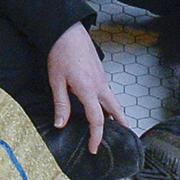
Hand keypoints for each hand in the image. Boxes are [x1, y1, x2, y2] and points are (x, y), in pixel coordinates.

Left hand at [42, 22, 129, 154]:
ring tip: (112, 128)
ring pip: (113, 101)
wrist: (67, 31)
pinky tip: (100, 107)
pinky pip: (107, 92)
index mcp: (88, 89)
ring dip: (115, 115)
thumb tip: (60, 124)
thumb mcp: (56, 81)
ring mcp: (102, 77)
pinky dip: (108, 103)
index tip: (94, 148)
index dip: (96, 136)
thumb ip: (61, 104)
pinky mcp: (100, 72)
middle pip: (115, 110)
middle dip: (120, 126)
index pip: (97, 119)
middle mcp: (100, 84)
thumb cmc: (61, 53)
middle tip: (122, 140)